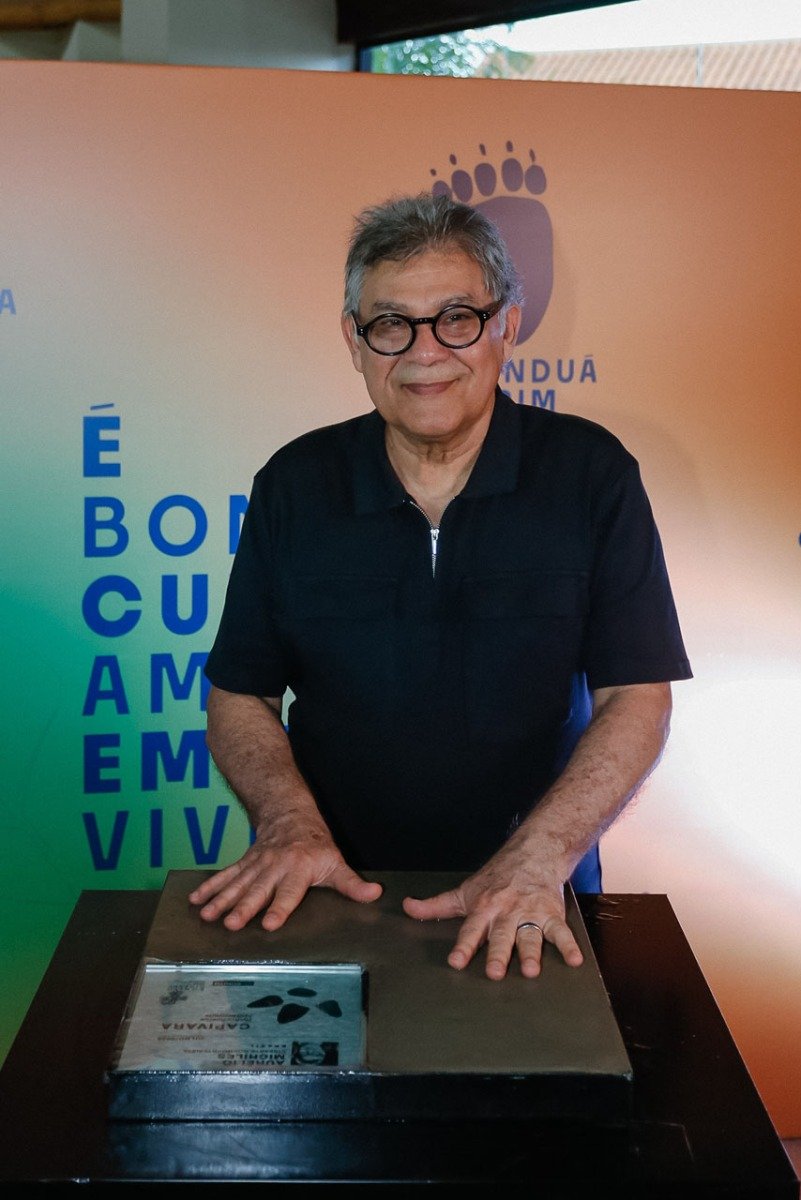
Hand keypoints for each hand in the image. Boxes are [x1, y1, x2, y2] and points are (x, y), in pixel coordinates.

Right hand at [188, 815, 381, 931]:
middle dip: (244, 907)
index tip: (271, 924)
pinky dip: (210, 887)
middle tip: (232, 924)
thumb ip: (351, 884)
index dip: (281, 907)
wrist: (289, 813)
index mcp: (299, 869)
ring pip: (237, 883)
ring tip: (207, 915)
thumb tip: (374, 894)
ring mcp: (256, 864)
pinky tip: (196, 900)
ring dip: (221, 900)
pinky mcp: (244, 863)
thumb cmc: (316, 844)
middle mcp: (275, 866)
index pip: (290, 892)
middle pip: (258, 890)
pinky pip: (225, 875)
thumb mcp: (336, 861)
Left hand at [402, 844, 582, 979]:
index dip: (463, 946)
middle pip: (502, 936)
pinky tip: (574, 961)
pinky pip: (561, 932)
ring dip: (531, 952)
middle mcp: (507, 912)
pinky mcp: (552, 914)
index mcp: (484, 908)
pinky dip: (569, 946)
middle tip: (495, 973)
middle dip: (499, 954)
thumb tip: (407, 907)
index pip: (471, 929)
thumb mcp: (465, 891)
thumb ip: (437, 905)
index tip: (456, 962)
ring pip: (530, 935)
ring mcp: (530, 913)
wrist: (534, 853)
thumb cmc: (496, 879)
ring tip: (531, 971)